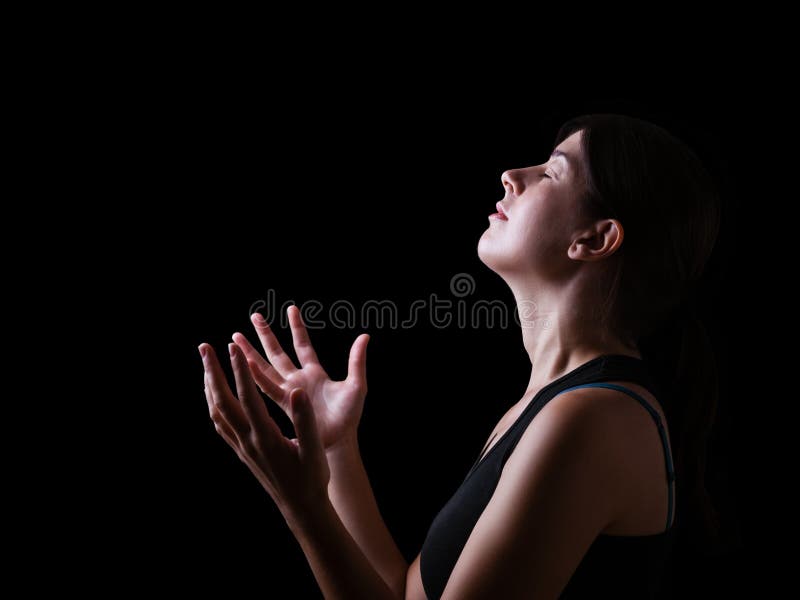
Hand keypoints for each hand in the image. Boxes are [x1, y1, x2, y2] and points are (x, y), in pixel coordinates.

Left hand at [200, 342, 329, 518]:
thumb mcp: (314, 449)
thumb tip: (297, 392)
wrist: (301, 507)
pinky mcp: (242, 452)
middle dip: (212, 372)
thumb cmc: (312, 478)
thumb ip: (305, 420)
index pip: (247, 399)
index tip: (233, 347)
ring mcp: (242, 448)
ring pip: (216, 413)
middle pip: (222, 402)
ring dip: (209, 386)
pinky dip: (213, 403)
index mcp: (266, 438)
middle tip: (204, 347)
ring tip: (206, 363)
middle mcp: (248, 442)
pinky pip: (220, 424)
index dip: (239, 371)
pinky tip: (214, 394)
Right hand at [232, 306, 368, 450]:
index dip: (297, 327)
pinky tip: (242, 366)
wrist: (339, 441)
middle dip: (266, 334)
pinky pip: (266, 388)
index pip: (303, 344)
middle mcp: (298, 380)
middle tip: (254, 316)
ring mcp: (289, 392)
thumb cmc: (349, 415)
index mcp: (314, 373)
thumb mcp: (356, 385)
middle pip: (278, 352)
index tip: (291, 308)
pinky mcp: (284, 405)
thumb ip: (357, 361)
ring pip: (266, 368)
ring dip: (251, 354)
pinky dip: (254, 377)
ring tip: (235, 338)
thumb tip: (365, 336)